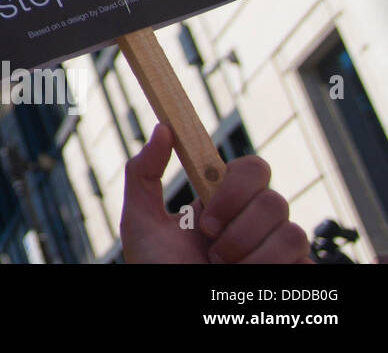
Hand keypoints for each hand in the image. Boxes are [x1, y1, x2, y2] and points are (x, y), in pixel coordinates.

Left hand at [120, 123, 312, 262]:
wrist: (174, 313)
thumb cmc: (156, 270)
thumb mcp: (140, 220)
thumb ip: (144, 172)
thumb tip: (164, 128)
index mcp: (223, 202)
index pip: (253, 169)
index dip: (233, 188)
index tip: (204, 217)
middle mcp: (254, 222)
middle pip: (274, 198)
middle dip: (238, 225)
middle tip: (211, 248)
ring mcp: (276, 249)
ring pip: (292, 230)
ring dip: (249, 255)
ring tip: (221, 270)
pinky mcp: (292, 273)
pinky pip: (302, 258)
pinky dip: (265, 269)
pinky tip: (242, 279)